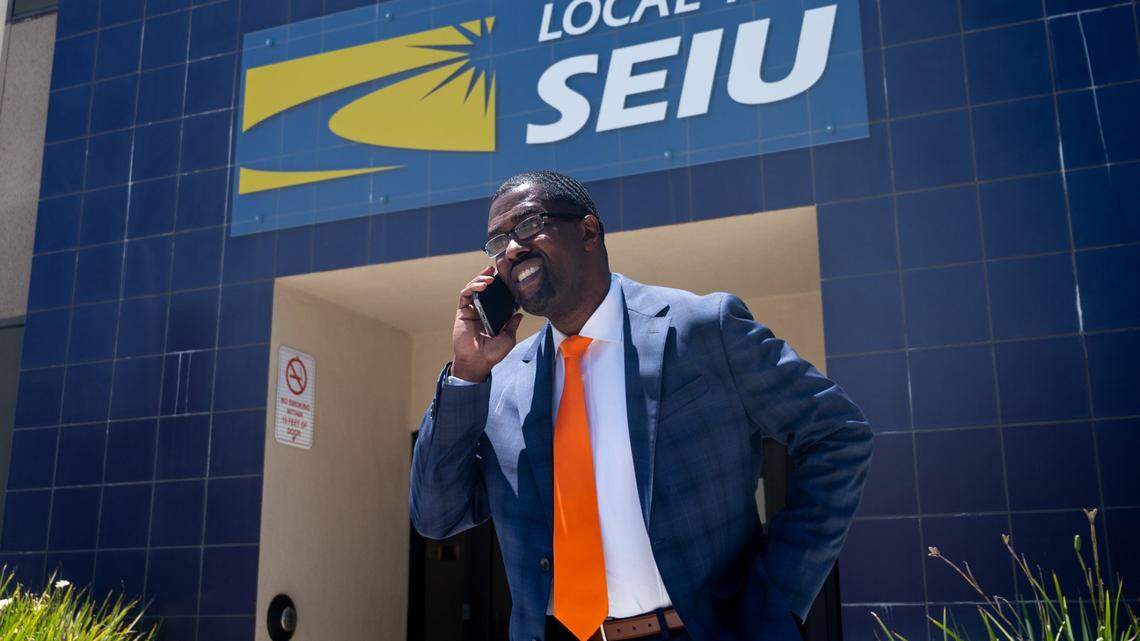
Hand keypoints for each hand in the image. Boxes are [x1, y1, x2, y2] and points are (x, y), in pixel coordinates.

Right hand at [451, 266, 523, 381]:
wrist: (477, 362)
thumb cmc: (492, 354)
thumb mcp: (508, 338)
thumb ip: (512, 325)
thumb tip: (520, 314)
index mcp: (493, 316)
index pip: (496, 297)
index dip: (501, 286)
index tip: (508, 277)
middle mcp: (481, 311)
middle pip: (485, 289)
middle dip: (490, 277)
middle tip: (497, 268)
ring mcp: (471, 310)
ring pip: (474, 288)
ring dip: (481, 279)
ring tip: (490, 276)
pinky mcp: (462, 312)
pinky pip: (465, 295)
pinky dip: (473, 287)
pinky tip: (483, 284)